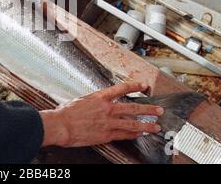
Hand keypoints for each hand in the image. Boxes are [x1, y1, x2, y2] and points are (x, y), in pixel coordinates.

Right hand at [40, 82, 163, 147]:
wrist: (61, 125)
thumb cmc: (66, 113)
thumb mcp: (81, 100)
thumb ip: (93, 101)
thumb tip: (98, 102)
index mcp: (99, 97)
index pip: (121, 89)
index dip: (134, 87)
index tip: (143, 86)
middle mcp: (106, 108)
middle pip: (133, 107)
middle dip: (148, 109)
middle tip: (159, 110)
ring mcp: (108, 122)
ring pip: (132, 123)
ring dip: (146, 125)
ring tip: (156, 126)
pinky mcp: (106, 135)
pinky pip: (123, 135)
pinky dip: (133, 135)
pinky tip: (139, 134)